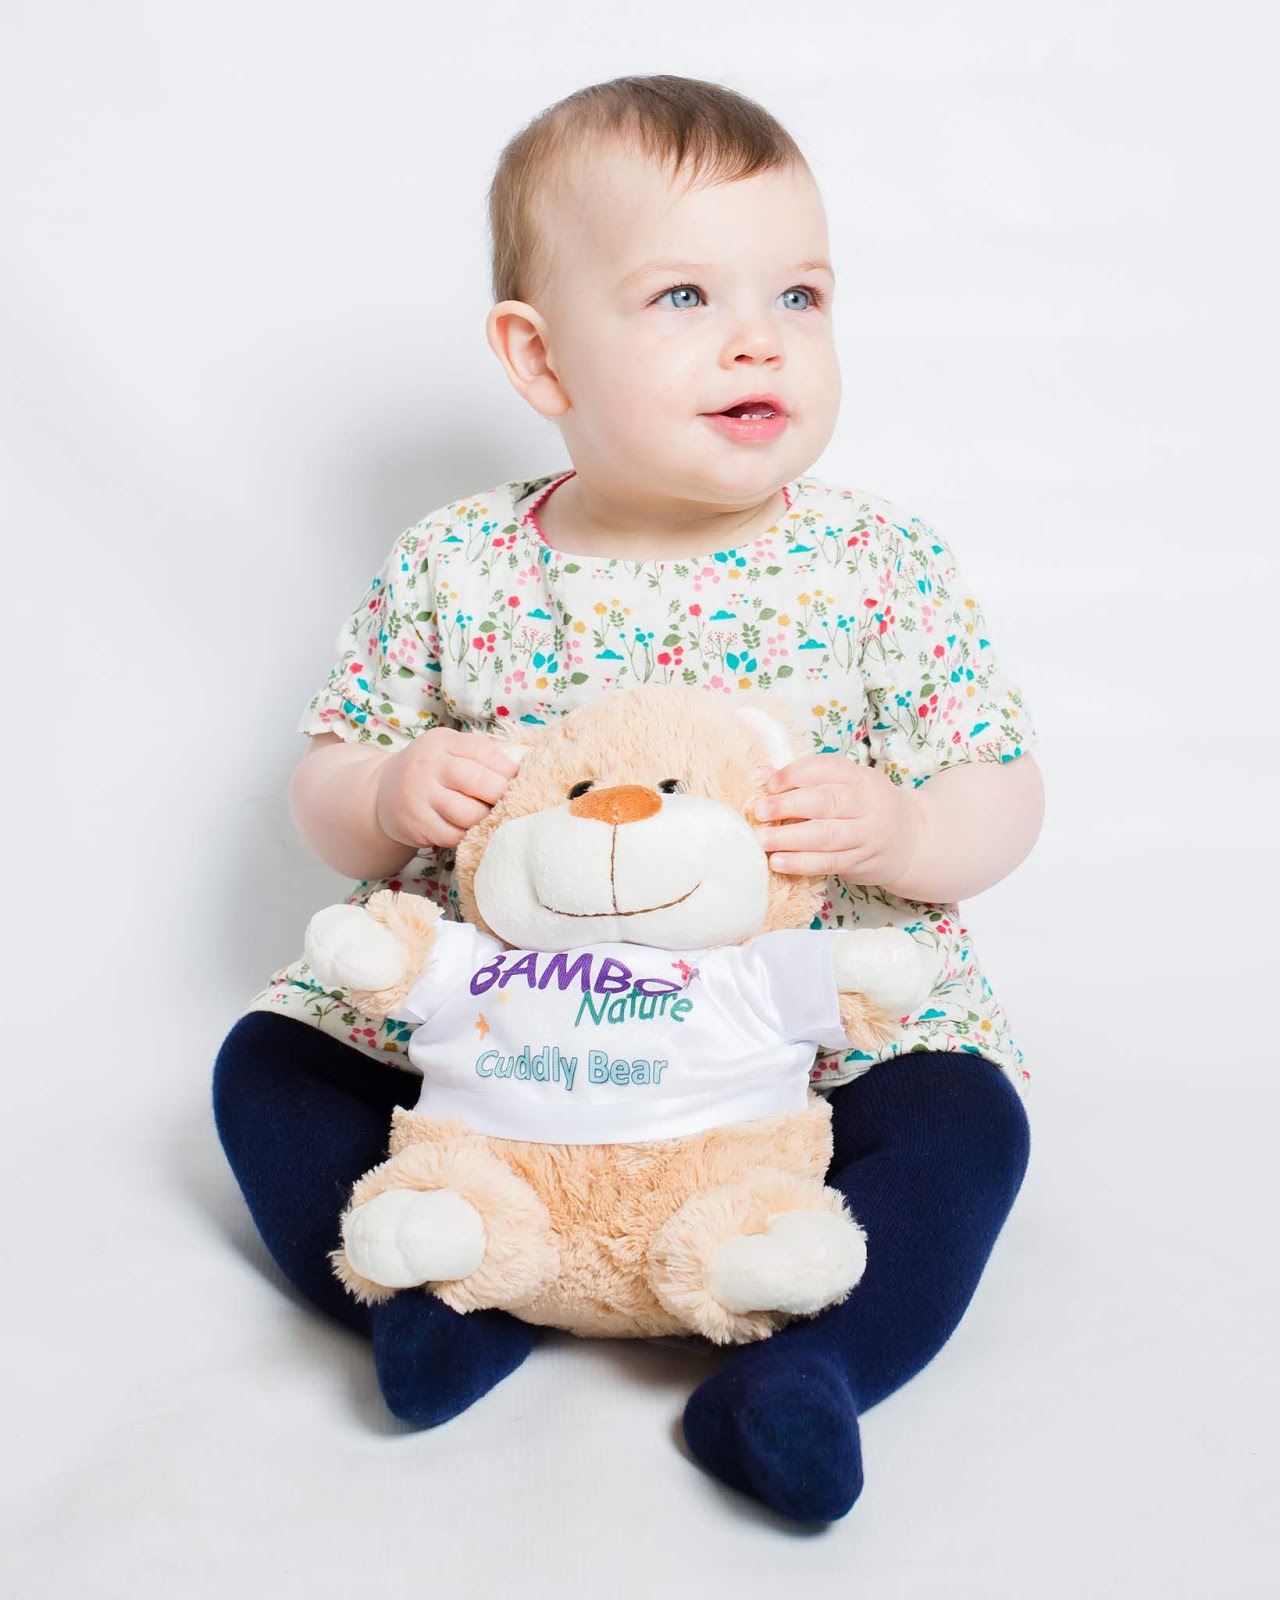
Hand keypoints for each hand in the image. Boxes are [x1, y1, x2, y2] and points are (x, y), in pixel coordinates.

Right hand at [375, 728, 522, 849]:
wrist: (383, 793)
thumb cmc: (432, 771)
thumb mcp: (449, 750)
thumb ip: (481, 754)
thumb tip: (525, 764)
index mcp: (442, 742)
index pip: (483, 752)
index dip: (508, 769)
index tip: (520, 780)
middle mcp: (428, 766)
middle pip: (478, 782)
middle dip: (501, 795)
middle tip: (510, 802)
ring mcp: (419, 796)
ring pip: (469, 813)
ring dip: (487, 818)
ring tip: (491, 816)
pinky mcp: (417, 824)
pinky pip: (455, 835)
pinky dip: (469, 835)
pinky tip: (471, 829)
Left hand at [753, 755, 920, 885]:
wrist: (913, 839)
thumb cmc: (864, 807)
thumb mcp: (846, 785)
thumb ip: (807, 781)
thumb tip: (761, 774)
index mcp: (860, 777)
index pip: (828, 768)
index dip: (797, 774)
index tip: (770, 784)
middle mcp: (867, 803)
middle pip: (827, 801)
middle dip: (789, 805)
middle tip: (759, 811)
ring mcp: (867, 834)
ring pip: (827, 835)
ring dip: (790, 838)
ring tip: (762, 839)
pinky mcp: (862, 861)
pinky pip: (830, 862)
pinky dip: (802, 863)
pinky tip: (778, 862)